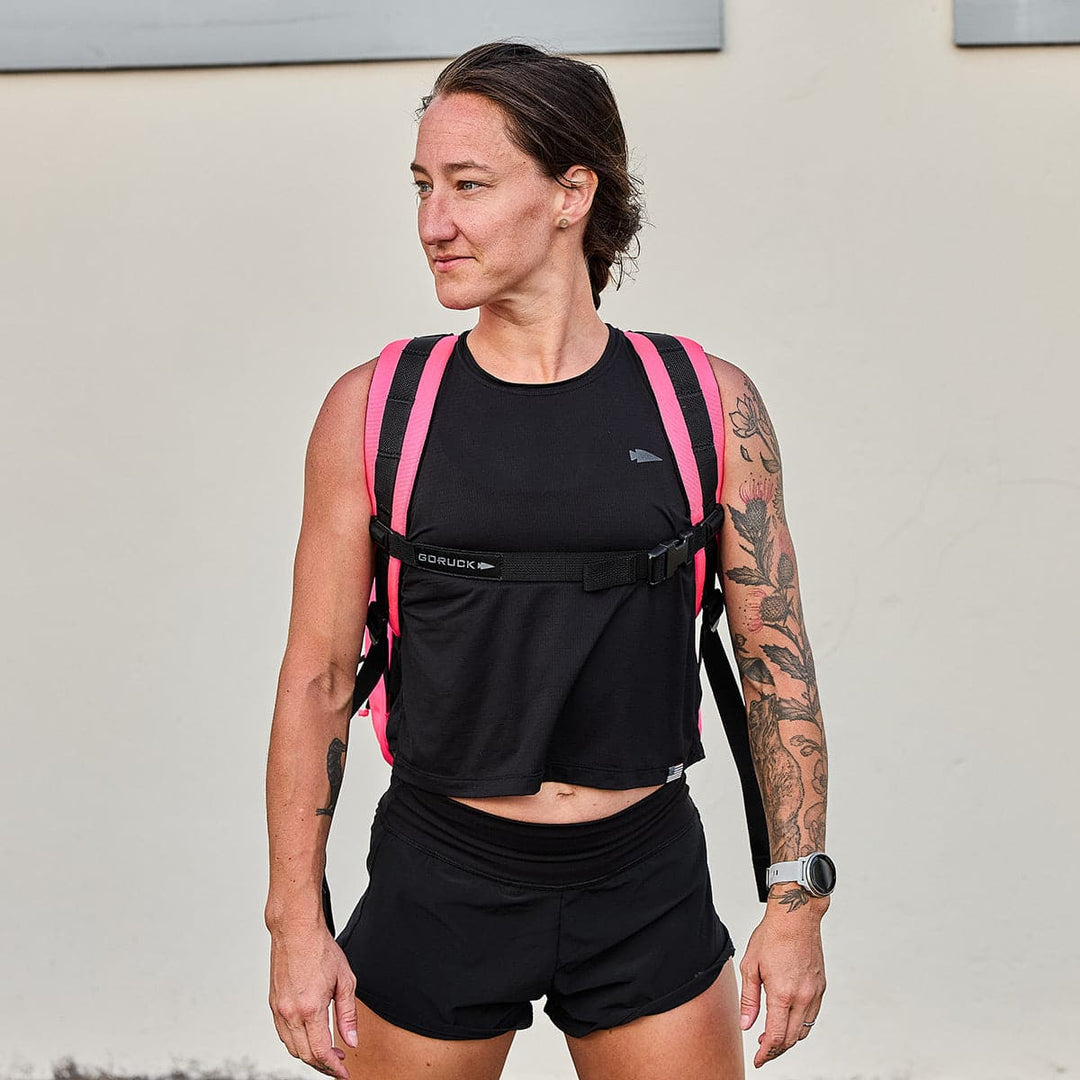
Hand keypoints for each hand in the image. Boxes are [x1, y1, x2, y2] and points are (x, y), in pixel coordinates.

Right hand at [269, 924, 358, 1077]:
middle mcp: (290, 1013)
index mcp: (310, 1008)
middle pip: (305, 1055)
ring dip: (309, 1056)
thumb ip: (348, 1015)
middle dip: (323, 1065)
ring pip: (292, 1048)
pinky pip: (283, 1035)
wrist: (296, 930)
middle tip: (339, 1064)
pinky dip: (296, 1043)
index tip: (344, 1073)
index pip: (322, 1052)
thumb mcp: (345, 980)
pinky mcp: (273, 1004)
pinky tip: (309, 1038)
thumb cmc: (320, 949)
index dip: (334, 1068)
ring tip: (327, 1053)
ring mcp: (278, 1010)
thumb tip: (351, 1040)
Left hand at [738, 895, 826, 1068]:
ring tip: (771, 1037)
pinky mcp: (820, 987)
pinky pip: (811, 1016)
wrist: (796, 917)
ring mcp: (814, 993)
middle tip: (763, 1052)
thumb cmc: (772, 936)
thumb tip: (747, 1025)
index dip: (766, 1053)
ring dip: (789, 1039)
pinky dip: (799, 1025)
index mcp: (783, 993)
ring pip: (804, 1030)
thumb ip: (749, 999)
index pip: (776, 1036)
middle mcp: (803, 997)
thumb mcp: (750, 966)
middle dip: (776, 1050)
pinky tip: (787, 1020)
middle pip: (791, 1038)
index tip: (758, 1059)